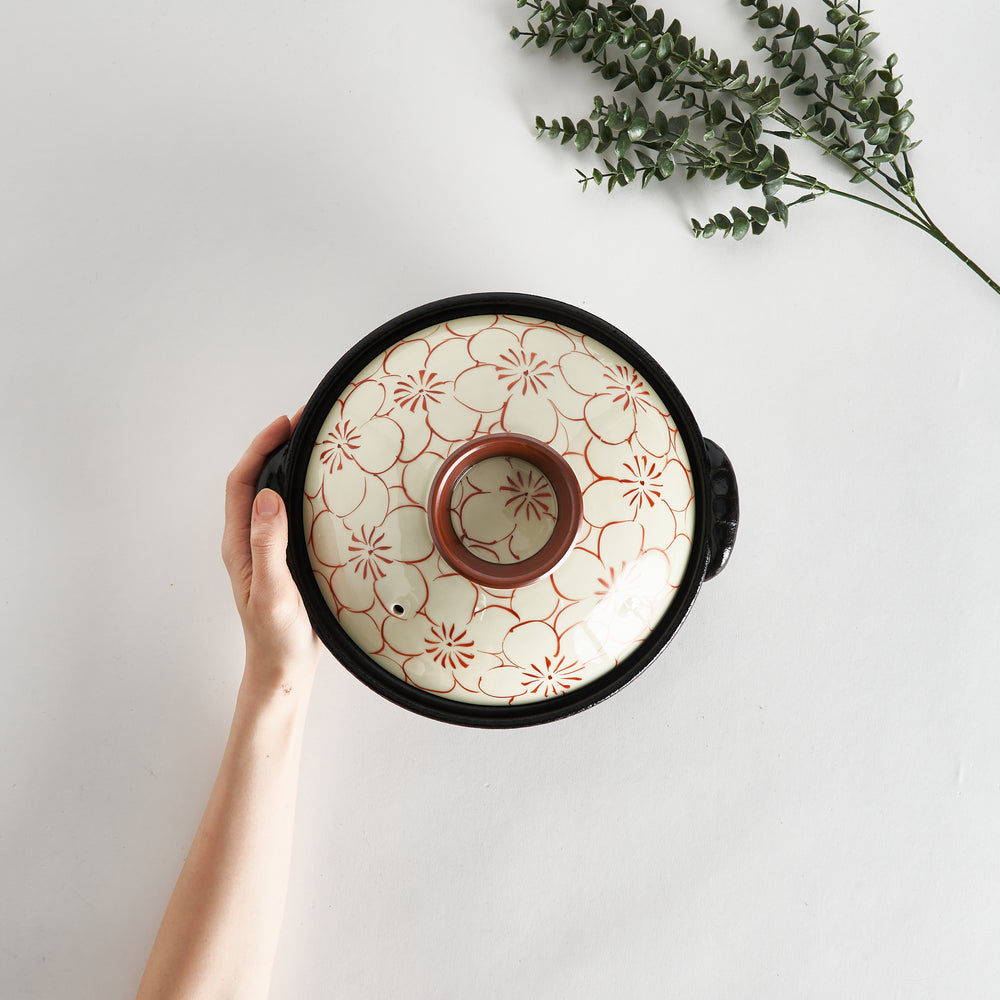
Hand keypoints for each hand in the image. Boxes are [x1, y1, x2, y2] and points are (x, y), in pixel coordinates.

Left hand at [222, 413, 320, 695]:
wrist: (285, 670)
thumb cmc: (276, 637)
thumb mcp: (272, 591)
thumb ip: (268, 545)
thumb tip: (268, 496)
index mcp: (240, 544)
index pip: (242, 483)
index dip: (260, 448)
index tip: (285, 425)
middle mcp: (251, 541)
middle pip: (257, 481)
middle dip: (276, 447)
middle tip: (306, 424)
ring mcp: (269, 549)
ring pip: (275, 496)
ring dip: (291, 467)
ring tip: (317, 446)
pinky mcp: (288, 558)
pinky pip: (293, 514)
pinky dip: (306, 492)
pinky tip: (329, 490)